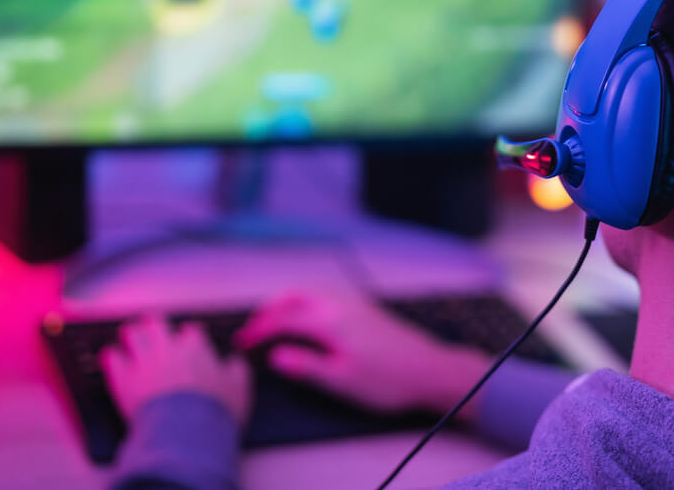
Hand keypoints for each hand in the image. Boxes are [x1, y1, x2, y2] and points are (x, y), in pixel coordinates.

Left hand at [100, 315, 250, 424]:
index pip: (190, 331)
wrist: (184, 433)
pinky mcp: (124, 380)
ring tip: (130, 334)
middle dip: (154, 324)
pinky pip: (112, 359)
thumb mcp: (239, 390)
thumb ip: (236, 370)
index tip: (189, 341)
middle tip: (151, 326)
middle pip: (156, 324)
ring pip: (132, 335)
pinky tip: (112, 356)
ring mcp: (144, 363)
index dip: (189, 336)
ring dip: (132, 334)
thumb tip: (234, 362)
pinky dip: (112, 356)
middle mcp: (168, 349)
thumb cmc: (213, 411)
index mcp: (195, 348)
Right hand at [235, 290, 490, 418]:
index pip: (283, 319)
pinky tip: (308, 317)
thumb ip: (306, 366)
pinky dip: (305, 301)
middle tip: (252, 329)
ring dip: (287, 303)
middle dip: (268, 310)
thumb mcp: (342, 381)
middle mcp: (341, 304)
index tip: (242, 343)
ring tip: (273, 321)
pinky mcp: (366, 308)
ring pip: (311, 292)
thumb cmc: (388, 381)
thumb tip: (275, 355)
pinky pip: (326, 294)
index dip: (258, 330)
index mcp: (331, 321)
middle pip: (294, 296)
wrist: (431, 370)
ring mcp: (356, 303)